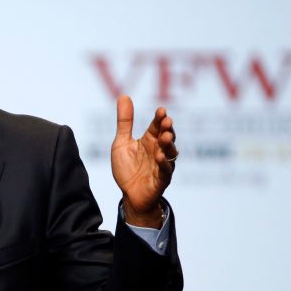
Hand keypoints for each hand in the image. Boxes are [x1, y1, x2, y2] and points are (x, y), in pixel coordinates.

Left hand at [111, 95, 177, 227]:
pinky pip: (165, 171)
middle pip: (166, 137)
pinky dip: (163, 164)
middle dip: (167, 129)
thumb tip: (124, 95)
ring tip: (165, 137)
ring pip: (169, 153)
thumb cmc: (127, 168)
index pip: (156, 126)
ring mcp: (162, 165)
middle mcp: (159, 150)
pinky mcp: (161, 180)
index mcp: (149, 140)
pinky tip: (159, 157)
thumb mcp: (121, 142)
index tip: (161, 110)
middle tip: (167, 121)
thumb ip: (124, 122)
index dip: (159, 118)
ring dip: (168, 145)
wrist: (129, 194)